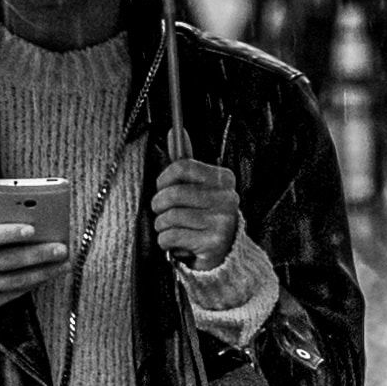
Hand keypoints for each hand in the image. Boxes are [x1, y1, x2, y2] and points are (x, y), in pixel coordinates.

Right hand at [0, 214, 74, 315]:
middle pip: (6, 260)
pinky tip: (47, 275)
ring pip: (14, 280)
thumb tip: (27, 217)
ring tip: (63, 263)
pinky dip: (33, 283)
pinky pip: (12, 294)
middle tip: (61, 248)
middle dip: (38, 254)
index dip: (10, 233)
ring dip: (43, 272)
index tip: (33, 229)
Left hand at [150, 153, 245, 270]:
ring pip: (170, 217)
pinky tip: (176, 243)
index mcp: (224, 179)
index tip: (162, 187)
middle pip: (172, 193)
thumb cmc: (205, 217)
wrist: (223, 254)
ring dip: (162, 225)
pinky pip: (171, 237)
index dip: (164, 178)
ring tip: (172, 229)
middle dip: (159, 205)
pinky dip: (165, 241)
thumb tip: (175, 131)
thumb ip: (187, 162)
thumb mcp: (200, 187)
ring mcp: (222, 221)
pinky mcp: (213, 243)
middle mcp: (227, 198)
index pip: (182, 166)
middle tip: (163, 212)